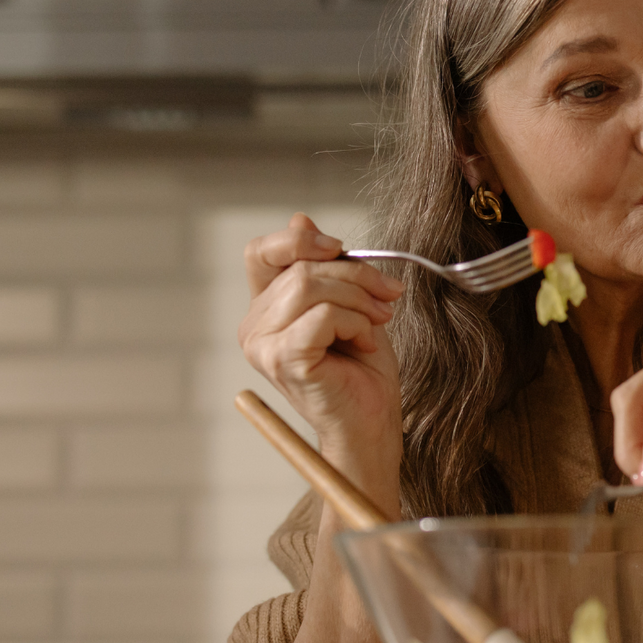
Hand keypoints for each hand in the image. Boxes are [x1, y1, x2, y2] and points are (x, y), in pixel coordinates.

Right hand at [239, 213, 404, 501]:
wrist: (373, 423)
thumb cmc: (362, 370)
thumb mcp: (349, 304)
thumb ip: (325, 267)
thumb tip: (301, 218)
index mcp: (266, 309)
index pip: (262, 251)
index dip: (300, 240)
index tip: (341, 248)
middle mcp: (255, 326)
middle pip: (301, 267)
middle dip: (357, 275)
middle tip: (388, 298)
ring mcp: (263, 345)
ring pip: (311, 285)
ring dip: (360, 300)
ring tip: (377, 323)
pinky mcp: (283, 360)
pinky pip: (323, 315)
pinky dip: (355, 322)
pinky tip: (365, 342)